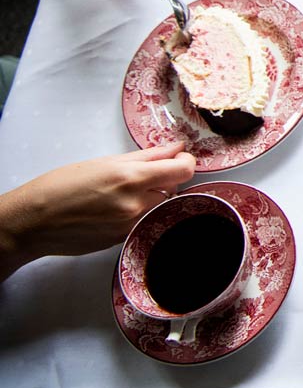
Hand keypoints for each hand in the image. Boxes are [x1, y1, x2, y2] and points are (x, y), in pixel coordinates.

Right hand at [0, 143, 194, 279]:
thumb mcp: (104, 162)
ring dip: (152, 197)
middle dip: (164, 180)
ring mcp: (132, 225)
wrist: (33, 222)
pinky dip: (139, 212)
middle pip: (173, 189)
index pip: (183, 170)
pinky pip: (145, 221)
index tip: (178, 158)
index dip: (185, 162)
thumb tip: (176, 147)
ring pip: (160, 206)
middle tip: (142, 174)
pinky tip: (115, 208)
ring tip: (124, 192)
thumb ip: (146, 155)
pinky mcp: (125, 239)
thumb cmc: (61, 186)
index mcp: (130, 178)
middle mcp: (136, 204)